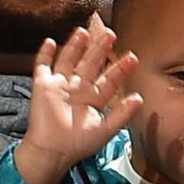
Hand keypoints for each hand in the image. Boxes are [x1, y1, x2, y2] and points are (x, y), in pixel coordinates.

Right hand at [15, 26, 142, 183]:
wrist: (53, 151)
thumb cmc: (78, 144)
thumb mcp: (105, 129)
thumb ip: (122, 114)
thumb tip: (140, 98)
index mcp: (93, 99)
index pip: (110, 80)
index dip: (121, 69)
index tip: (133, 57)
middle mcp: (78, 89)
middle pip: (90, 63)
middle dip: (100, 49)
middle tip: (110, 34)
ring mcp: (60, 86)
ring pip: (68, 60)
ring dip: (75, 46)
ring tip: (84, 31)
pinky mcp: (43, 86)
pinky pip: (43, 66)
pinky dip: (45, 54)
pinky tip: (51, 42)